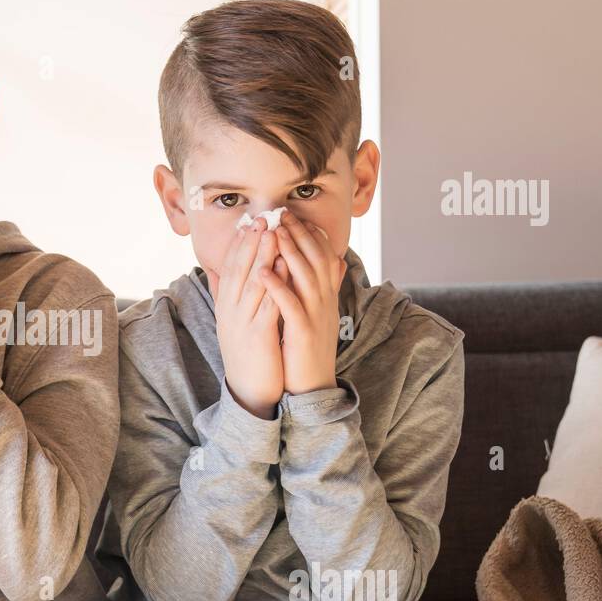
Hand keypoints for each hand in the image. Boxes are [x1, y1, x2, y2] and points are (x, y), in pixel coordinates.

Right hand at [212, 216, 291, 418]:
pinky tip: (286, 269)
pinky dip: (276, 284)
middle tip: (262, 217)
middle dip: (251, 242)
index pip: (231, 268)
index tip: (250, 222)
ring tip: (273, 233)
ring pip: (253, 283)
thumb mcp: (235, 322)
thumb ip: (233, 297)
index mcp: (226, 307)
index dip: (240, 244)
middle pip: (240, 269)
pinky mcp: (258, 336)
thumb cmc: (248, 354)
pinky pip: (268, 305)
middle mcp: (230, 311)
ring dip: (263, 256)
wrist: (248, 391)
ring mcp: (242, 323)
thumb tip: (228, 273)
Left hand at [262, 210, 345, 395]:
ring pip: (306, 277)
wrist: (312, 387)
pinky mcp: (303, 333)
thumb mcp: (320, 313)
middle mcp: (325, 302)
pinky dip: (277, 286)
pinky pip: (290, 305)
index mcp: (326, 296)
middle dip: (300, 234)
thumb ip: (326, 287)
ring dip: (290, 252)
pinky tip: (263, 271)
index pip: (323, 256)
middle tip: (283, 213)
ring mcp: (316, 316)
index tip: (294, 215)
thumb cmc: (309, 348)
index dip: (310, 234)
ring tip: (275, 232)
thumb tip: (338, 261)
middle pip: (316, 259)